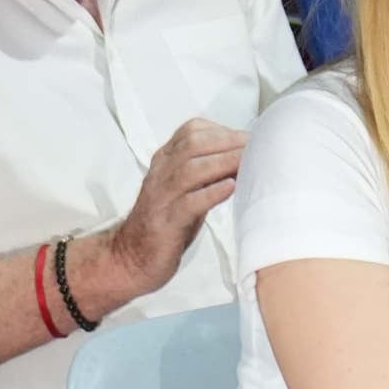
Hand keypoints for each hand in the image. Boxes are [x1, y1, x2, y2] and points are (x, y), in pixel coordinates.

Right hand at [90, 119, 248, 312]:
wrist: (132, 256)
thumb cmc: (167, 221)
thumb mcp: (186, 187)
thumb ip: (208, 169)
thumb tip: (246, 155)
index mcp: (165, 160)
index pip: (191, 131)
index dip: (223, 131)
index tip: (249, 138)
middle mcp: (160, 173)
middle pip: (192, 145)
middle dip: (228, 143)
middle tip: (256, 148)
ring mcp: (161, 198)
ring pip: (190, 170)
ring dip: (223, 163)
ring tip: (249, 163)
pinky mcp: (165, 223)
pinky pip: (188, 203)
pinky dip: (211, 193)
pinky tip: (231, 188)